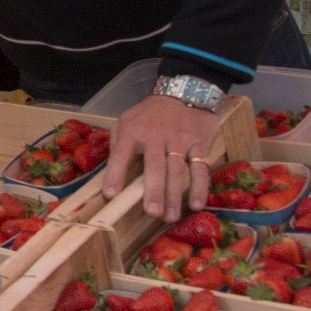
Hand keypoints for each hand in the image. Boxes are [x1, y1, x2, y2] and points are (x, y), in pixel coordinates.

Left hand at [102, 94, 220, 221]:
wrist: (184, 92)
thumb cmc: (149, 115)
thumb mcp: (126, 121)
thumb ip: (118, 145)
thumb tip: (109, 175)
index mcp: (133, 131)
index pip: (121, 154)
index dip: (115, 174)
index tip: (111, 194)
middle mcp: (156, 135)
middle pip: (155, 166)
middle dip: (154, 191)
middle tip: (152, 213)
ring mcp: (180, 139)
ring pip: (177, 170)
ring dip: (174, 196)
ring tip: (170, 217)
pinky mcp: (200, 143)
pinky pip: (200, 168)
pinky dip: (200, 187)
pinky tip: (195, 204)